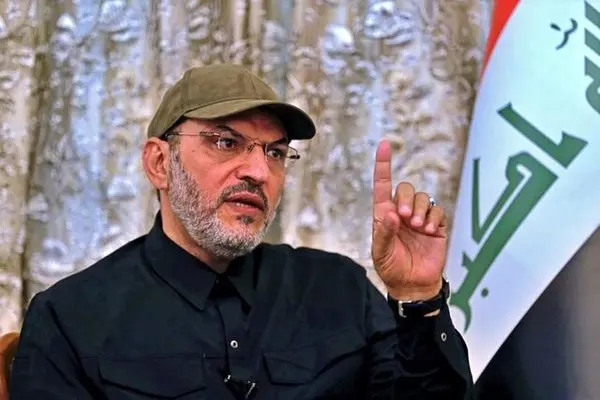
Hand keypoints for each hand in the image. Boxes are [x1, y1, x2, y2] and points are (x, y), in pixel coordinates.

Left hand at [371, 140, 447, 300]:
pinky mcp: (436, 226)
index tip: (384, 145)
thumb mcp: (381, 253)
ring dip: (420, 209)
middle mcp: (401, 213)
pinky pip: (437, 210)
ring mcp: (419, 218)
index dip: (383, 165)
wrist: (413, 285)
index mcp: (384, 215)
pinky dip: (434, 217)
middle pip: (404, 188)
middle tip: (406, 218)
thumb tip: (391, 214)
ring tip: (418, 227)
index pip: (382, 185)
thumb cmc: (392, 268)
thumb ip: (385, 233)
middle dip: (406, 199)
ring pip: (422, 198)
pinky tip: (429, 230)